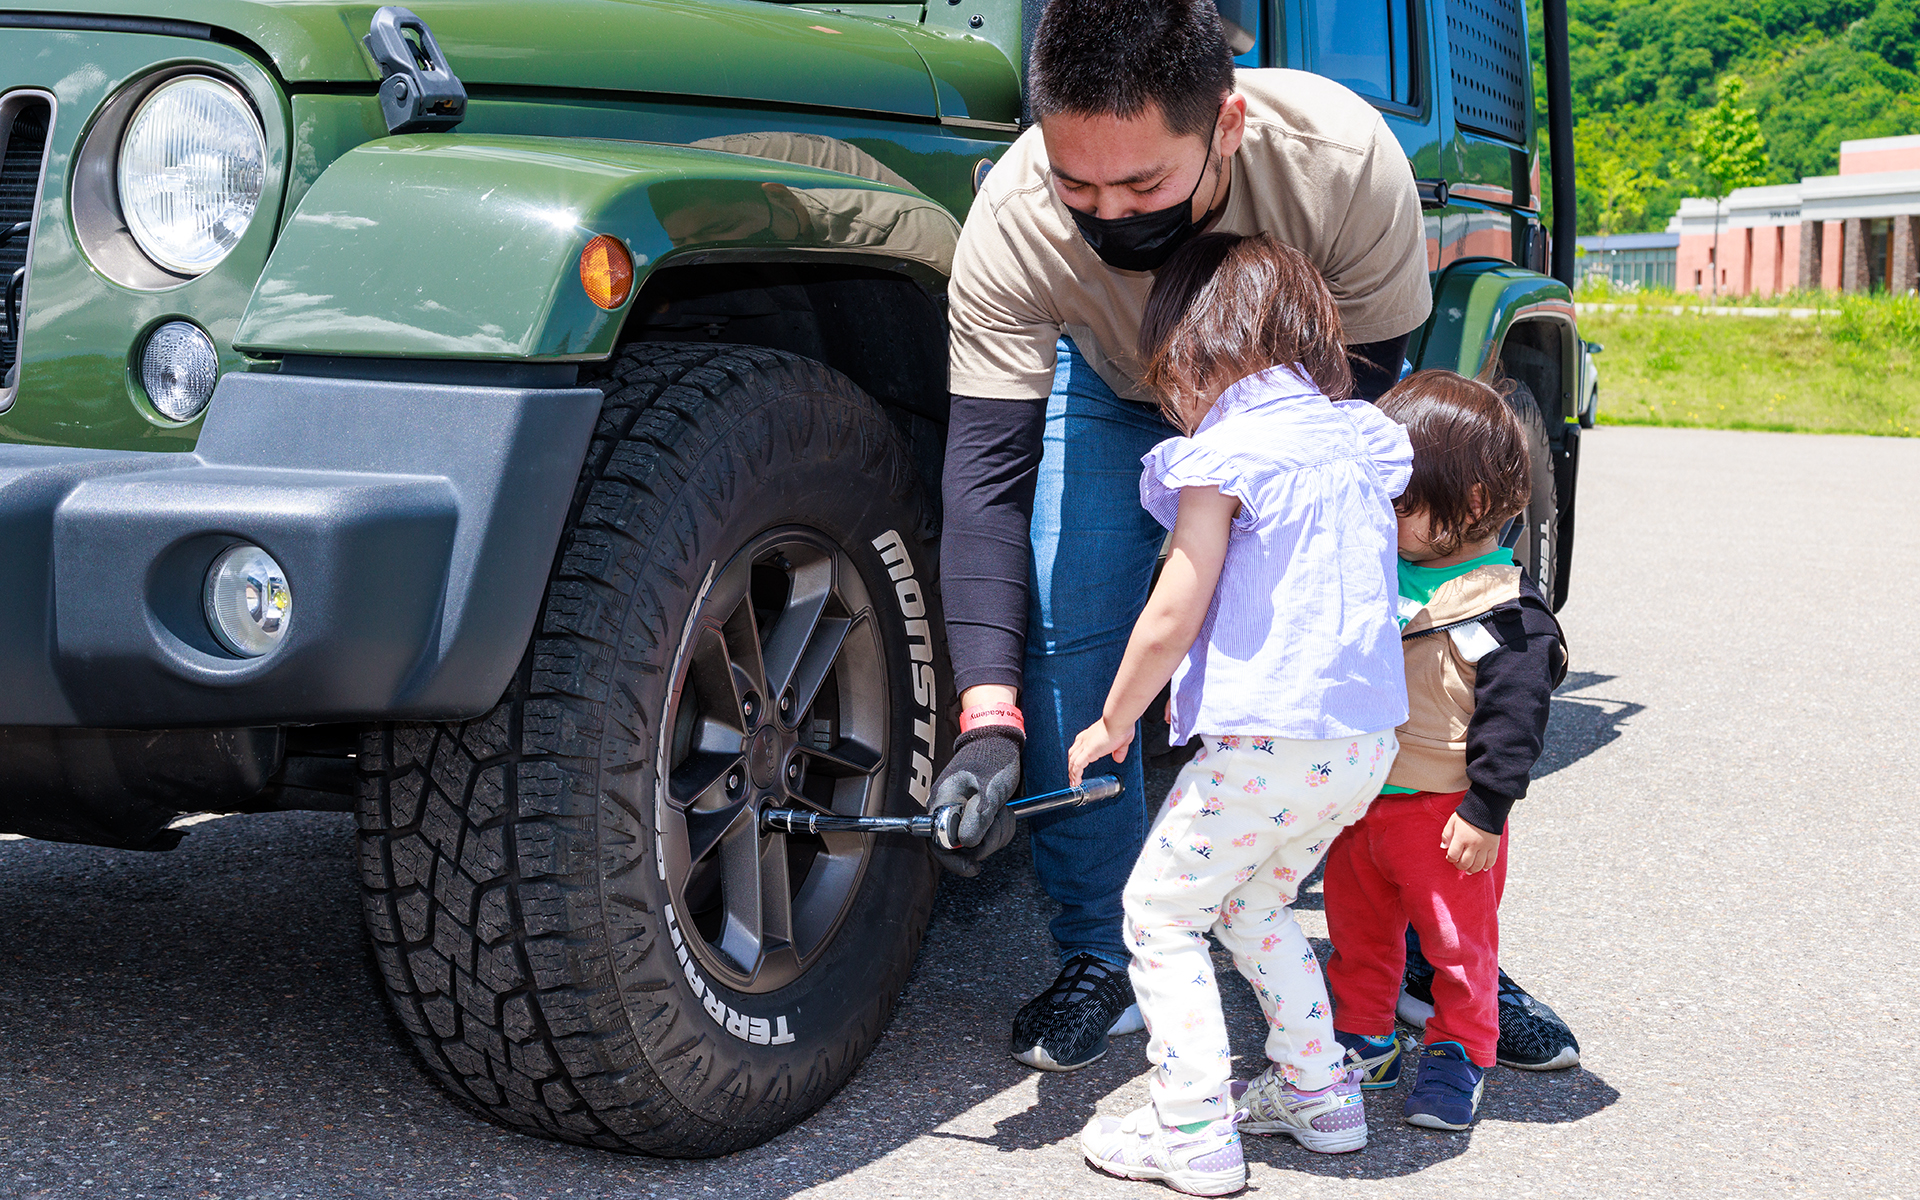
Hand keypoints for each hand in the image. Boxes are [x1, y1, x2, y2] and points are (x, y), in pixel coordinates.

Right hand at [927, 725, 1022, 877]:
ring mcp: (959, 810)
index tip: (974, 867)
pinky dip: (996, 827)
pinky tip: (1002, 813)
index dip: (955, 859)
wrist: (998, 739)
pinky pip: (983, 830)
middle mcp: (946, 809)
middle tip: (999, 822)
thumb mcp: (989, 791)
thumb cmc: (993, 759)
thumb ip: (977, 818)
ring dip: (994, 833)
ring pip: (975, 840)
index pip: (939, 844)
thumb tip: (966, 844)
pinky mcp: (972, 810)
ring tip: (1002, 812)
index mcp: (943, 803)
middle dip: (985, 841)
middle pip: (960, 845)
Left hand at [1067, 716, 1132, 786]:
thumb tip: (1118, 758)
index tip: (1076, 765)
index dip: (1076, 757)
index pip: (1078, 746)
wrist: (1118, 720)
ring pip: (1073, 762)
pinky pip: (1077, 766)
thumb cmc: (1120, 725)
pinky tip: (1076, 782)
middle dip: (1071, 766)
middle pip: (1072, 755)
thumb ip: (1119, 750)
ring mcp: (1085, 746)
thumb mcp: (1122, 740)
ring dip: (1072, 773)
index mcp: (1090, 735)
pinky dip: (1075, 775)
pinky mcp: (1088, 752)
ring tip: (1073, 783)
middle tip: (1072, 776)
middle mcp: (1085, 739)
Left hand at [1440, 813, 1501, 874]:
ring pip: (1478, 865)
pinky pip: (1491, 861)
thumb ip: (1446, 835)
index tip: (1450, 858)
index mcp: (1461, 838)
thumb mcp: (1452, 822)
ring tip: (1468, 870)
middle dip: (1460, 866)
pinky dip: (1486, 867)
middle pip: (1465, 863)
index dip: (1450, 859)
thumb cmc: (1467, 815)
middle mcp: (1473, 844)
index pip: (1453, 855)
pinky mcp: (1494, 846)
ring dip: (1472, 870)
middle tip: (1458, 865)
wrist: (1486, 807)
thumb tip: (1443, 848)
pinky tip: (1482, 868)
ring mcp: (1484, 846)